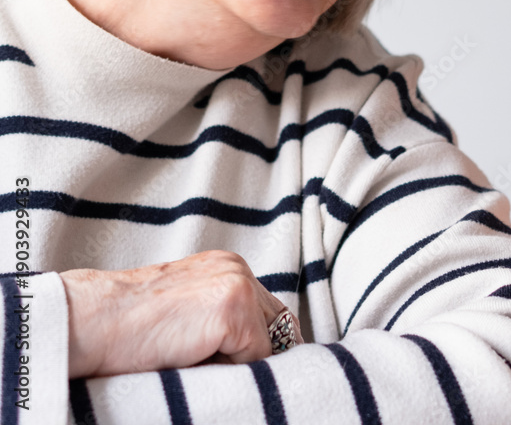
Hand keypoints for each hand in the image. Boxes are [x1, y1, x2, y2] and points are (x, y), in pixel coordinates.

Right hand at [61, 250, 299, 377]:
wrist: (94, 321)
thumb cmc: (128, 330)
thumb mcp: (184, 312)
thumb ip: (217, 321)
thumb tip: (258, 357)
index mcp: (226, 267)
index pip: (267, 312)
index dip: (264, 346)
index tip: (255, 372)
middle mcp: (237, 269)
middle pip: (278, 324)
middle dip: (263, 356)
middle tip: (236, 380)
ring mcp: (238, 286)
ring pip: (268, 344)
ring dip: (244, 366)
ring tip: (202, 371)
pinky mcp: (233, 311)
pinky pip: (254, 358)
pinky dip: (232, 374)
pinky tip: (196, 368)